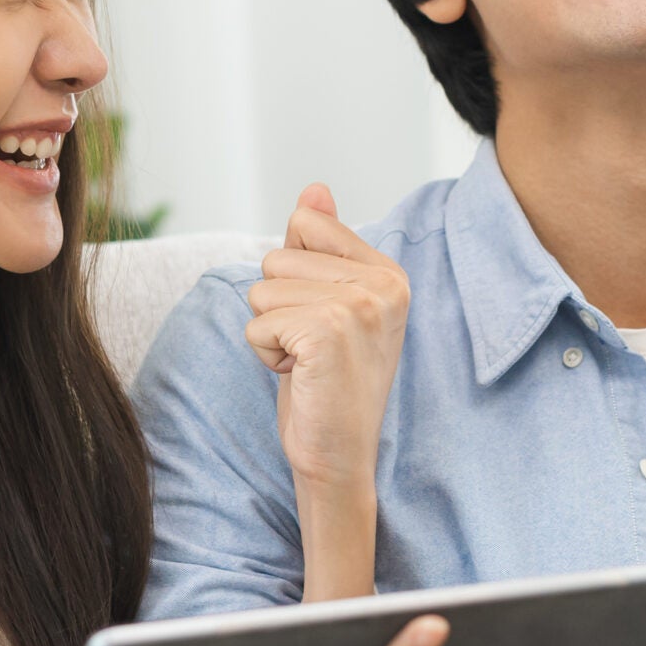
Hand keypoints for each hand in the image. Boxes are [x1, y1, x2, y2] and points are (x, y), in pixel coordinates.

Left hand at [246, 184, 409, 496]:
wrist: (338, 456)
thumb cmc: (327, 383)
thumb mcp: (327, 304)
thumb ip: (322, 246)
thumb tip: (314, 190)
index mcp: (388, 271)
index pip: (306, 223)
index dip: (294, 275)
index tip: (321, 320)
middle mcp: (383, 284)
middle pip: (277, 256)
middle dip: (278, 307)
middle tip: (312, 350)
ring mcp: (358, 306)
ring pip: (262, 288)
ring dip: (270, 332)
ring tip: (306, 363)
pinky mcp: (326, 332)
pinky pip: (257, 322)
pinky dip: (265, 354)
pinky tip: (299, 377)